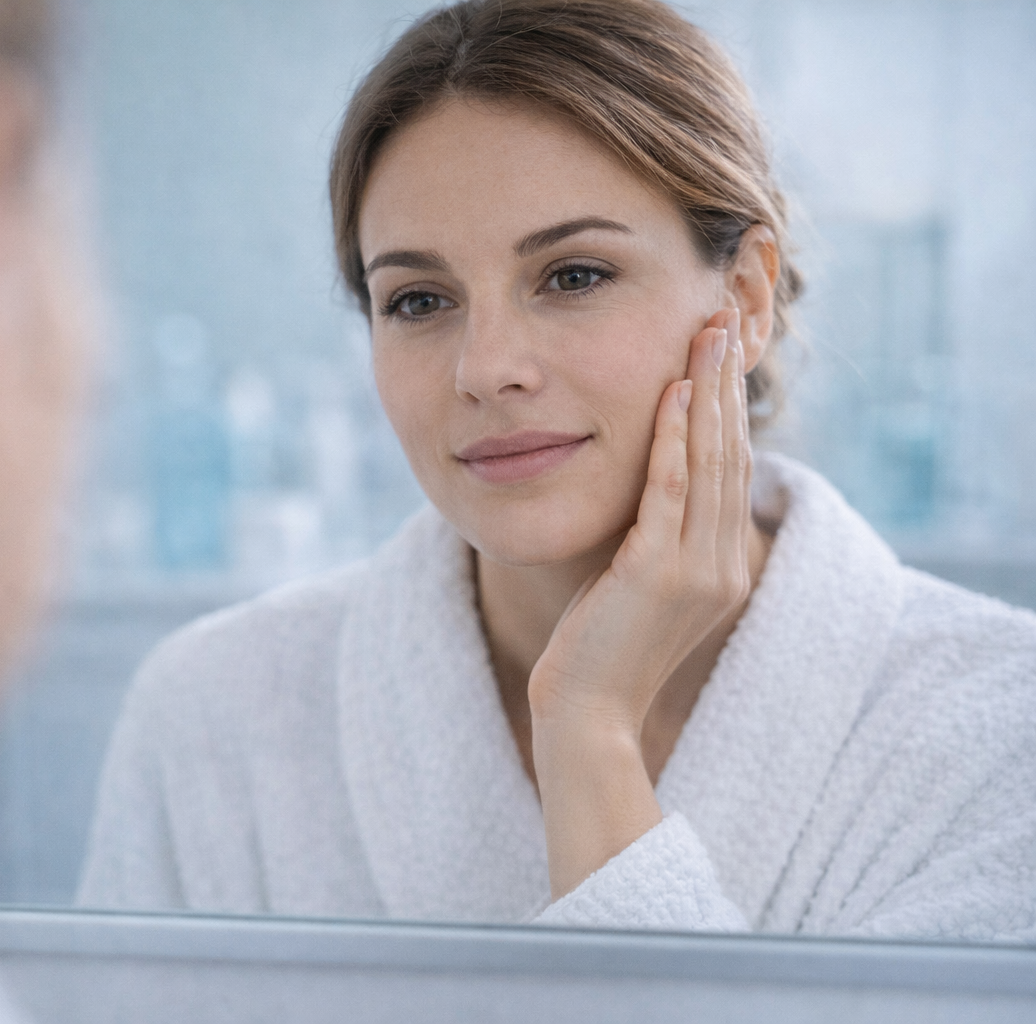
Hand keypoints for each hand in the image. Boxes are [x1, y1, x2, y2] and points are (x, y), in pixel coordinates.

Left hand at [528, 307, 753, 897]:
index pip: (732, 470)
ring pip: (711, 462)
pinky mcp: (657, 573)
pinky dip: (675, 437)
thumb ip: (651, 542)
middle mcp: (723, 566)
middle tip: (724, 316)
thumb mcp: (634, 590)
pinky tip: (673, 391)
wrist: (584, 719)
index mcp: (723, 569)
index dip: (729, 407)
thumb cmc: (595, 656)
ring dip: (709, 392)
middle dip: (727, 382)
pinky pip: (670, 490)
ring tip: (707, 332)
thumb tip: (645, 493)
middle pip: (732, 453)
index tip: (721, 353)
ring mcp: (697, 570)